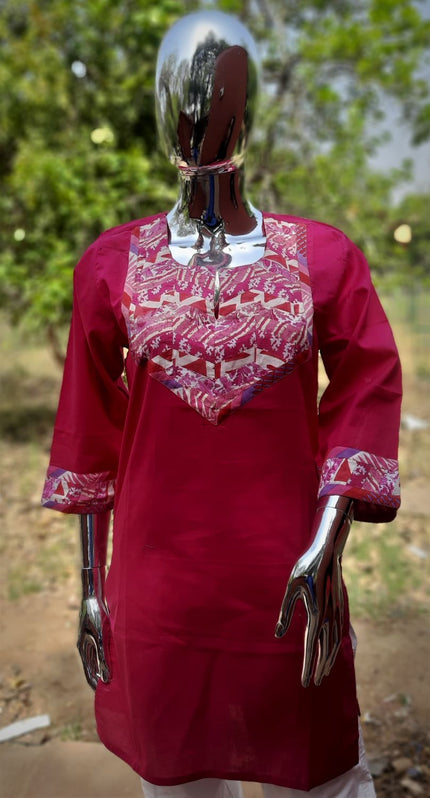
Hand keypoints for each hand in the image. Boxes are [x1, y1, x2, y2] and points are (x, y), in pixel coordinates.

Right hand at [77, 596, 110, 689]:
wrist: (92, 597)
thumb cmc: (96, 615)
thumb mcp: (101, 636)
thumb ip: (103, 657)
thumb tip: (107, 678)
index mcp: (84, 649)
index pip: (90, 672)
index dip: (96, 683)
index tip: (104, 693)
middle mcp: (84, 646)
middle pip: (93, 667)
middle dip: (101, 677)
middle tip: (113, 689)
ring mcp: (88, 639)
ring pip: (96, 658)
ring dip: (104, 667)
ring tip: (115, 676)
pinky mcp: (93, 632)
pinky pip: (99, 649)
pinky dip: (106, 656)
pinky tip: (115, 657)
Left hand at [275, 496, 352, 687]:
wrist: (328, 552)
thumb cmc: (305, 568)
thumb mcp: (291, 588)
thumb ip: (285, 612)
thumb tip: (278, 635)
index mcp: (315, 613)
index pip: (309, 646)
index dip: (307, 666)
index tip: (304, 682)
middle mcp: (328, 617)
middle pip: (324, 649)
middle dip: (319, 668)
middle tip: (314, 684)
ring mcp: (337, 613)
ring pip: (335, 643)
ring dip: (329, 659)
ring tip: (324, 673)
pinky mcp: (340, 608)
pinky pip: (340, 633)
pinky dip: (337, 646)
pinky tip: (333, 652)